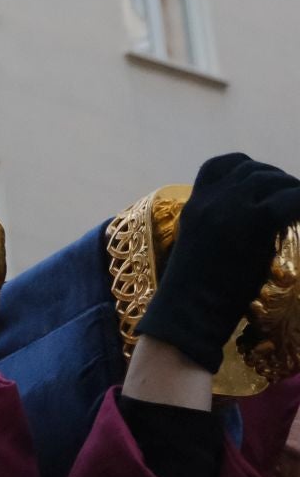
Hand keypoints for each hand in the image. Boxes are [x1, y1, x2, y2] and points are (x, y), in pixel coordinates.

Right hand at [138, 154, 299, 372]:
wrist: (188, 311)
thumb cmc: (195, 293)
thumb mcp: (202, 248)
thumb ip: (222, 228)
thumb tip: (256, 225)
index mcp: (195, 205)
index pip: (219, 166)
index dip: (246, 166)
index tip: (264, 180)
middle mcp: (211, 200)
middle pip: (252, 170)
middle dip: (278, 179)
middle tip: (293, 199)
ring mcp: (230, 208)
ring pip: (271, 180)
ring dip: (292, 190)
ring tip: (299, 207)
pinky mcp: (253, 221)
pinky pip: (289, 200)